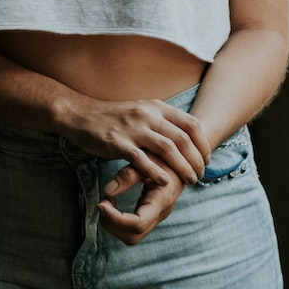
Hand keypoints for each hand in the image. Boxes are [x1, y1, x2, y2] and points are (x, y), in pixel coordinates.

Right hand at [62, 97, 210, 188]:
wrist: (81, 115)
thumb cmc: (113, 116)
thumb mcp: (141, 111)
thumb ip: (161, 120)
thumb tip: (184, 136)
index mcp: (155, 107)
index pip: (190, 123)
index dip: (203, 143)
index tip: (207, 158)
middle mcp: (147, 115)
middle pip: (183, 138)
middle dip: (196, 159)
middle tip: (201, 174)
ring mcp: (133, 128)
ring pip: (168, 149)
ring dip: (183, 167)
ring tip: (190, 180)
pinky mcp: (118, 143)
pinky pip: (142, 159)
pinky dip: (156, 171)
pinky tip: (164, 181)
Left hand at [98, 157, 185, 243]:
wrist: (183, 159)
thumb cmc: (165, 155)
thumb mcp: (147, 158)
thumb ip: (128, 174)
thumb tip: (108, 190)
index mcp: (161, 200)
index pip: (137, 224)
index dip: (116, 219)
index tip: (102, 203)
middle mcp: (160, 214)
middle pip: (132, 236)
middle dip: (112, 224)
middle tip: (101, 203)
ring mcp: (156, 216)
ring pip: (131, 236)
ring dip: (113, 223)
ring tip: (106, 201)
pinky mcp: (150, 214)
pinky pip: (132, 228)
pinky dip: (117, 220)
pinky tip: (112, 202)